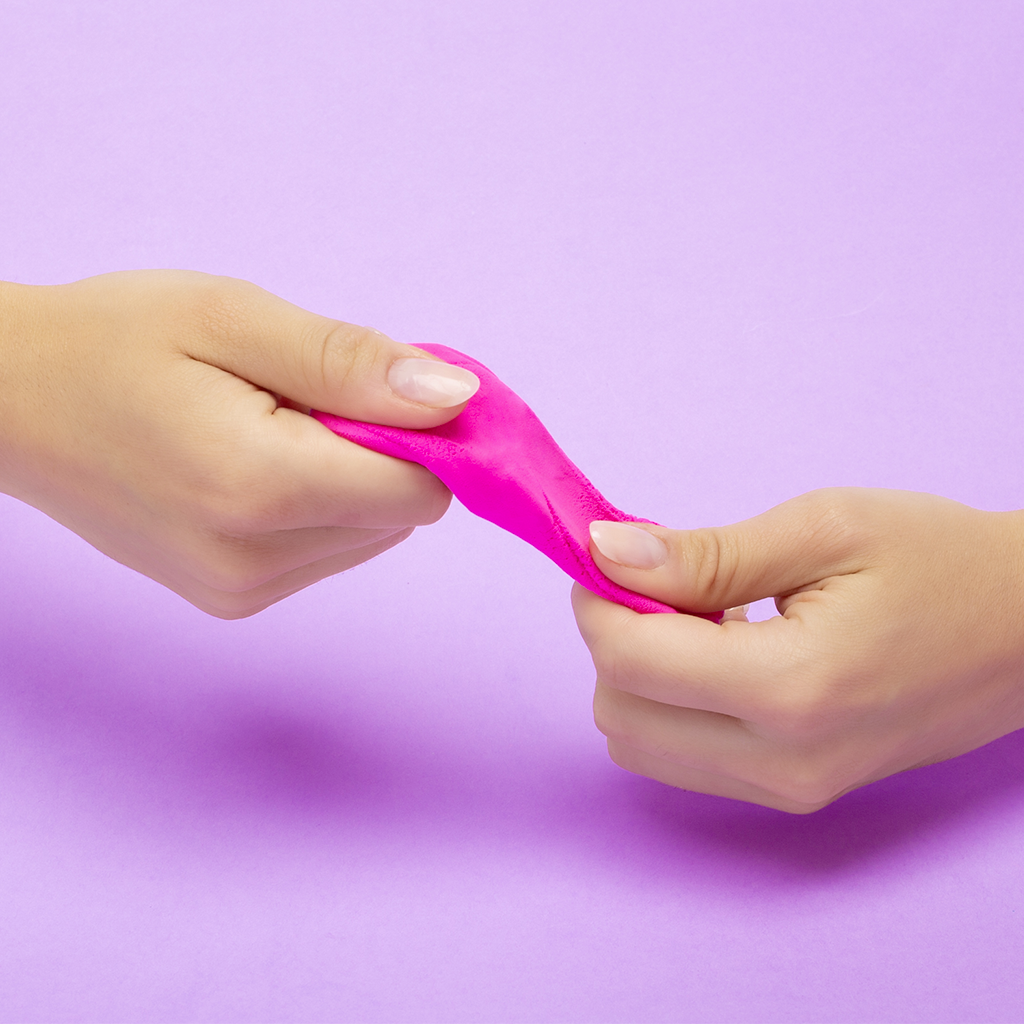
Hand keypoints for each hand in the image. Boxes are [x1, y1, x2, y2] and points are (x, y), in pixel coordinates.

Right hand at [0, 271, 478, 616]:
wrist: (12, 403)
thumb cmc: (115, 341)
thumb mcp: (235, 319)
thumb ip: (352, 365)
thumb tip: (459, 399)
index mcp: (259, 489)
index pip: (421, 490)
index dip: (420, 432)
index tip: (369, 382)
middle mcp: (255, 562)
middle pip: (400, 514)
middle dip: (379, 450)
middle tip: (298, 395)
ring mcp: (239, 591)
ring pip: (370, 534)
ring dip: (347, 477)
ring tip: (264, 426)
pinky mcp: (230, 598)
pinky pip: (327, 549)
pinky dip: (317, 503)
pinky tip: (253, 464)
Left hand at [573, 489, 1023, 812]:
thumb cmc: (938, 563)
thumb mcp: (822, 529)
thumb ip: (703, 553)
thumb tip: (603, 551)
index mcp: (790, 689)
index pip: (627, 662)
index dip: (596, 599)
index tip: (611, 554)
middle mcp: (782, 762)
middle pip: (619, 711)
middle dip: (616, 637)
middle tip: (666, 581)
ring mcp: (789, 791)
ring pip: (639, 743)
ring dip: (641, 674)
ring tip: (705, 618)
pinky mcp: (794, 794)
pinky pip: (682, 758)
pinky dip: (673, 703)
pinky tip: (723, 654)